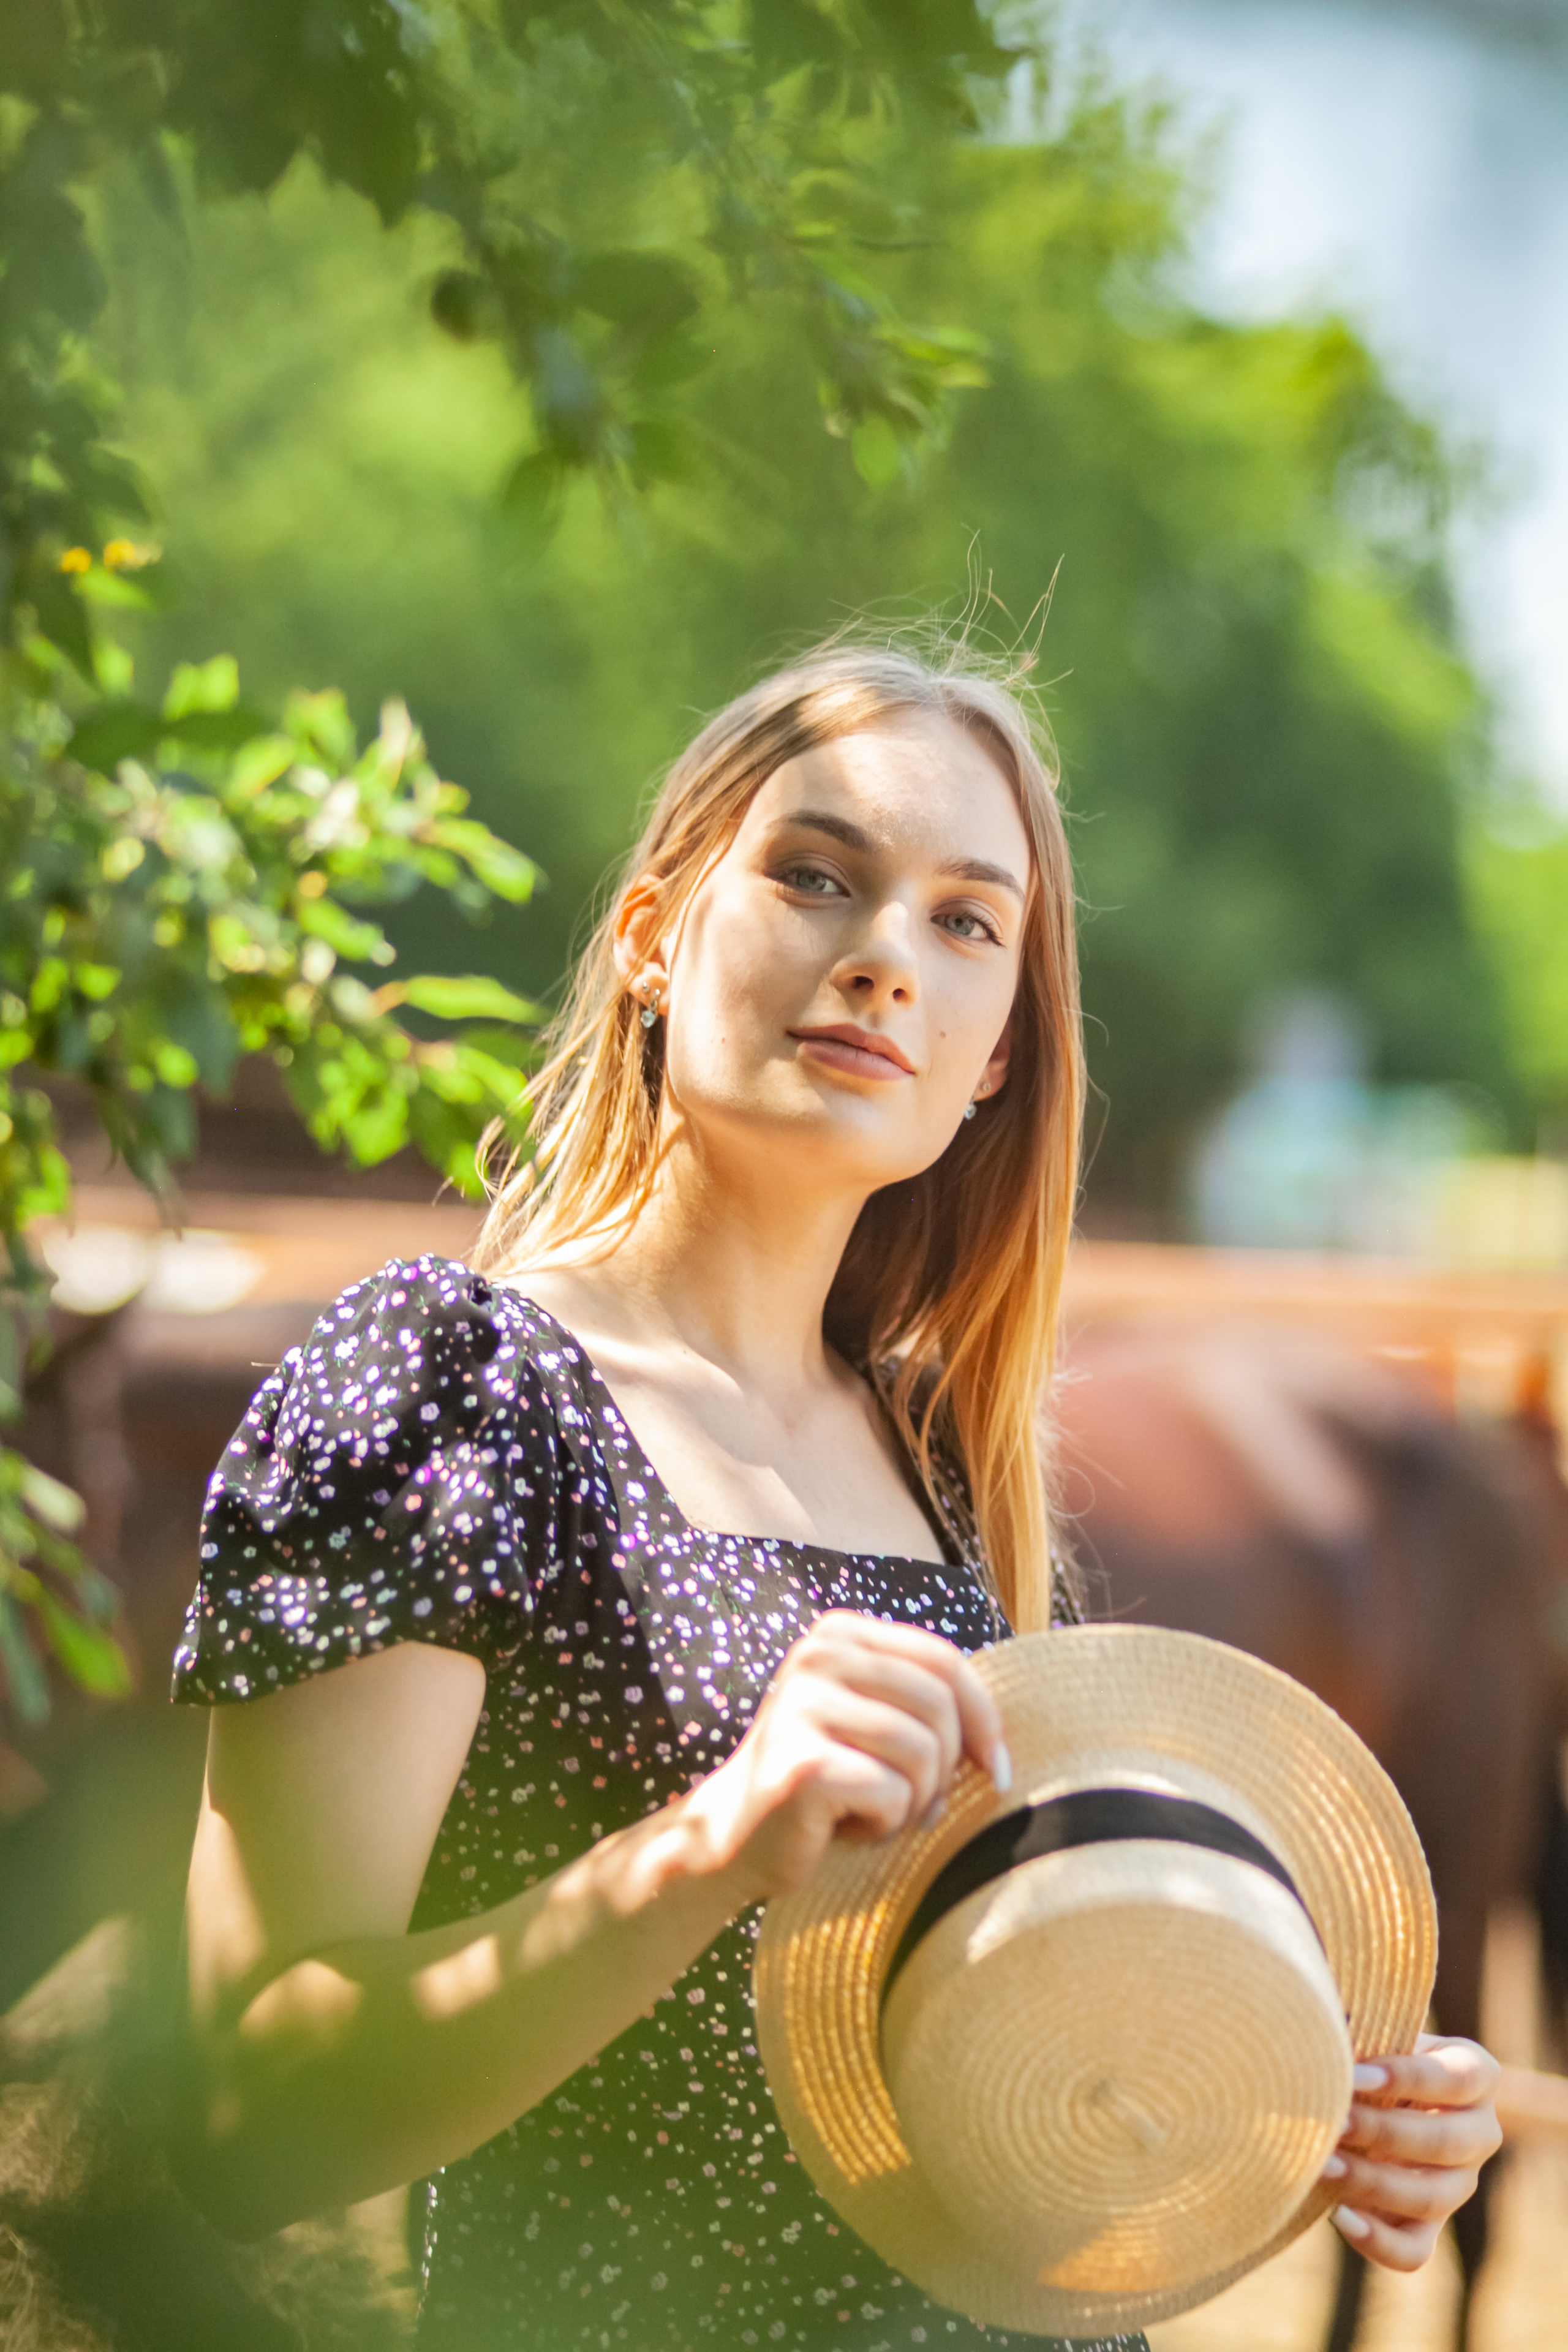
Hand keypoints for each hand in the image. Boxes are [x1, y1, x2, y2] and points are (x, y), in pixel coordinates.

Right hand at [674, 1611, 1007, 1906]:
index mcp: (840, 1632)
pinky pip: (892, 1795)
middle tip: (910, 1803)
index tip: (996, 1773)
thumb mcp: (876, 1721)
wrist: (736, 1837)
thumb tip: (1005, 1733)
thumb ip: (926, 1701)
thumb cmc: (826, 1781)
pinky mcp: (802, 1762)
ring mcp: (804, 1704)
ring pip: (923, 1754)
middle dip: (944, 1771)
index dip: (986, 1720)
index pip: (945, 1661)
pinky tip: (845, 1827)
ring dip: (913, 1802)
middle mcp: (818, 1654)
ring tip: (872, 1811)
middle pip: (941, 1707)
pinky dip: (884, 1825)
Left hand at [1324, 2033, 1502, 2270]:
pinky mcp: (1427, 2226)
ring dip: (1374, 2183)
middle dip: (1385, 2132)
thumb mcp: (1376, 2030)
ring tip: (1322, 2164)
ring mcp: (1458, 2184)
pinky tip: (1338, 2216)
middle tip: (1335, 2120)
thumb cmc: (1371, 2047)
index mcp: (1475, 2074)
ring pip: (1431, 2197)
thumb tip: (1327, 2022)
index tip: (1354, 2074)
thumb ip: (1362, 2028)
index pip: (1454, 2080)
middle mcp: (1479, 2133)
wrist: (1365, 2093)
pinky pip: (1414, 2250)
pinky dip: (1377, 2241)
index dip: (1407, 2077)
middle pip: (1446, 2143)